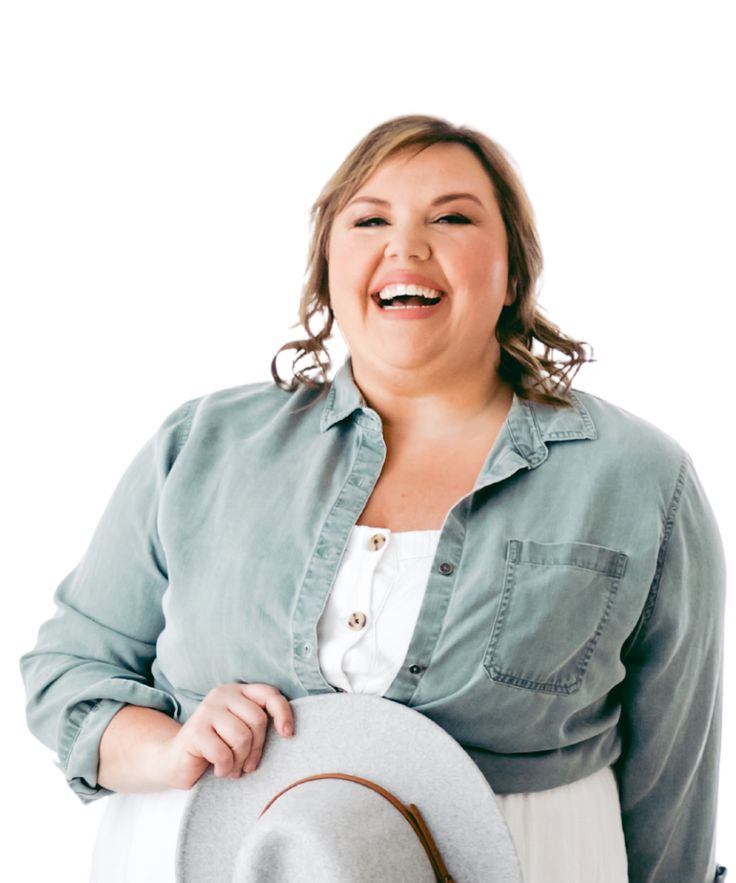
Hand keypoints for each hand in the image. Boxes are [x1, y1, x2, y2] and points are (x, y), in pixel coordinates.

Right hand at [155, 683, 293, 789]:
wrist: (176, 761)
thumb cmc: (217, 747)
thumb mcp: (242, 731)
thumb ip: (259, 724)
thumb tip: (287, 731)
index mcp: (238, 691)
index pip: (270, 694)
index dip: (283, 713)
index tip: (287, 735)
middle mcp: (222, 694)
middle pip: (258, 720)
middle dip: (256, 749)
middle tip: (247, 764)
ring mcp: (207, 710)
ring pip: (242, 738)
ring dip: (240, 761)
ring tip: (232, 767)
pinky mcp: (195, 731)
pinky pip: (223, 754)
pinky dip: (225, 768)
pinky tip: (218, 769)